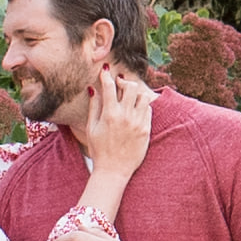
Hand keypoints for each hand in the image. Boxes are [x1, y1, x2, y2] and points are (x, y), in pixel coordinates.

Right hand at [63, 65, 155, 191]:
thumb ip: (93, 107)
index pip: (109, 86)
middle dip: (124, 82)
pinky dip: (142, 106)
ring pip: (143, 97)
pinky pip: (148, 110)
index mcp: (109, 114)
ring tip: (129, 97)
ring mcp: (138, 123)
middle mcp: (126, 116)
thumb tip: (92, 89)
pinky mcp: (146, 130)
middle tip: (119, 84)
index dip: (107, 75)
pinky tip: (135, 109)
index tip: (105, 70)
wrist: (114, 170)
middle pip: (130, 87)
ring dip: (136, 93)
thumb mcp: (91, 128)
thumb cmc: (99, 150)